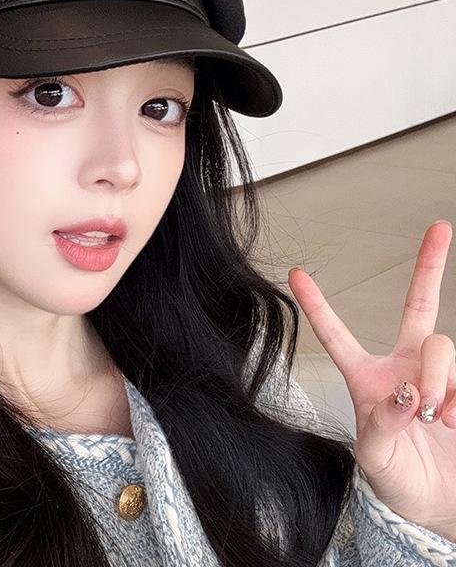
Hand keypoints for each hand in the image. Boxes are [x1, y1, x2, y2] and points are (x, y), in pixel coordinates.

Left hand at [287, 219, 455, 541]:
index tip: (294, 274)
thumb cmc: (397, 479)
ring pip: (442, 348)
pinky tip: (452, 422)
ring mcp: (441, 375)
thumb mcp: (376, 457)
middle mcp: (406, 366)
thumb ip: (382, 423)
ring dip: (439, 381)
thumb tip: (404, 392)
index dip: (317, 306)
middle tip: (441, 226)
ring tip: (434, 419)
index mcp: (367, 378)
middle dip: (429, 265)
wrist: (440, 507)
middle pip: (419, 305)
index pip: (337, 335)